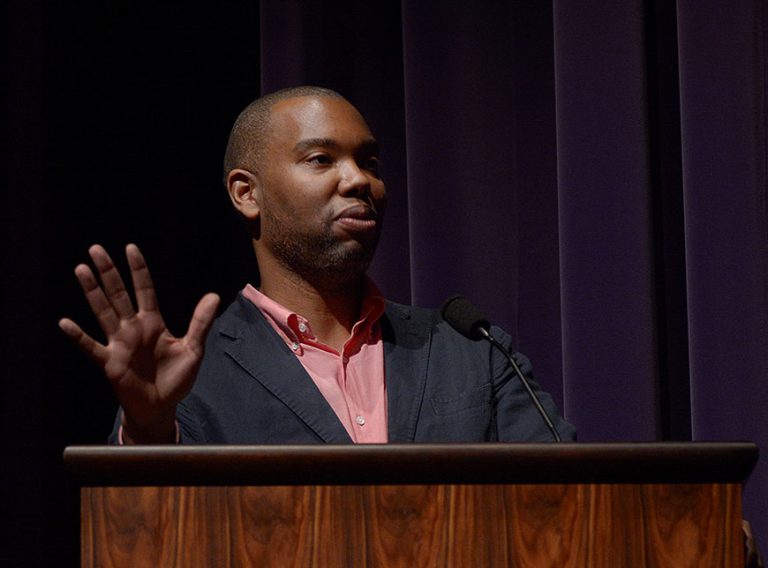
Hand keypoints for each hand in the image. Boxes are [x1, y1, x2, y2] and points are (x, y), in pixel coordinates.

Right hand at [59, 244, 219, 442]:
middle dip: (108, 272)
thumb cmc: (176, 378)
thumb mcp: (193, 349)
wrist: (162, 407)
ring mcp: (119, 344)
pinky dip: (78, 336)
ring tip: (81, 269)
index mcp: (153, 323)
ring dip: (92, 292)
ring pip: (103, 312)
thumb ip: (201, 322)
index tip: (130, 248)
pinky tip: (65, 322)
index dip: (138, 270)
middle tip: (96, 248)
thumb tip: (214, 295)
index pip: (144, 290)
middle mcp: (133, 329)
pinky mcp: (110, 363)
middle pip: (118, 294)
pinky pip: (91, 347)